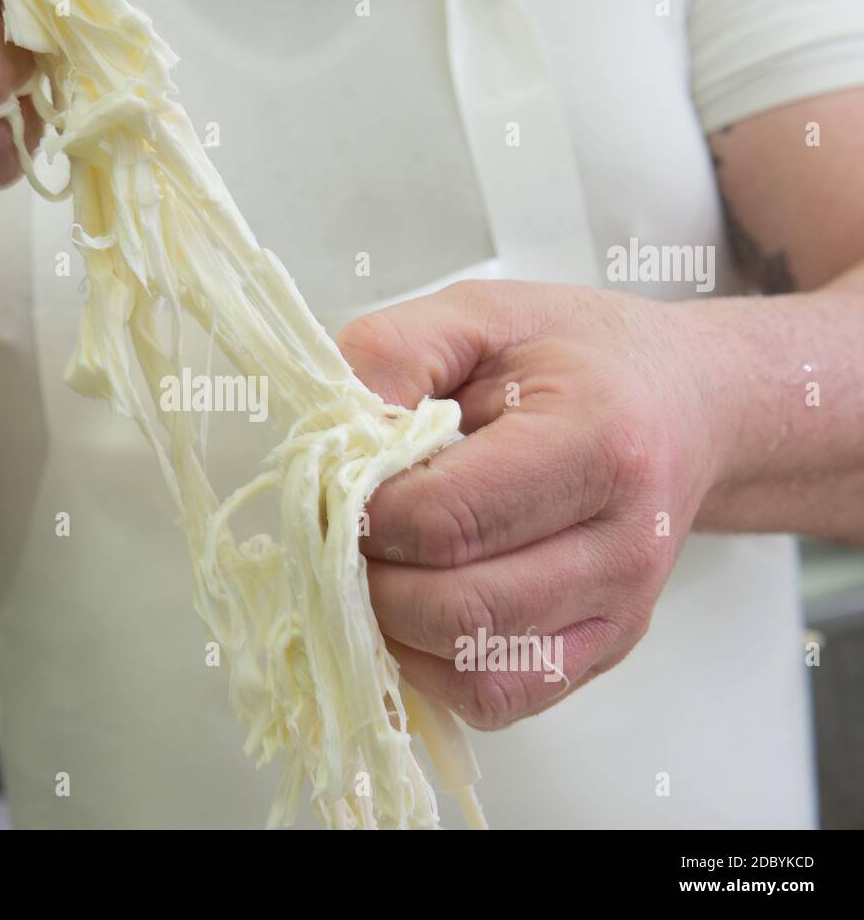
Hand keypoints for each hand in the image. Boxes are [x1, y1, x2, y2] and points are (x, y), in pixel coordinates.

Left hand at [338, 279, 720, 729]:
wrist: (685, 403)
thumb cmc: (581, 357)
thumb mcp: (479, 314)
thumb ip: (394, 355)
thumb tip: (328, 431)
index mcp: (600, 444)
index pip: (445, 519)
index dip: (360, 513)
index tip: (330, 486)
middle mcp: (624, 545)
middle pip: (456, 608)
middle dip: (367, 580)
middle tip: (337, 535)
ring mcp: (621, 611)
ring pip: (473, 669)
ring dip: (393, 631)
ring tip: (374, 567)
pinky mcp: (604, 651)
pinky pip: (498, 699)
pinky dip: (432, 668)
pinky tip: (414, 610)